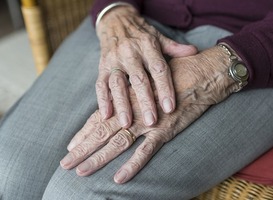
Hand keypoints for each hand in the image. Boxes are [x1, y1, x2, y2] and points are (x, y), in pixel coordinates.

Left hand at [60, 46, 238, 183]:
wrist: (201, 74)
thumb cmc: (174, 75)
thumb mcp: (150, 81)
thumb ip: (136, 92)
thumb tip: (123, 103)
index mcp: (128, 98)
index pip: (100, 118)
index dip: (84, 133)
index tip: (71, 146)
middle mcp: (133, 111)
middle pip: (102, 132)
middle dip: (83, 149)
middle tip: (65, 164)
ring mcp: (148, 122)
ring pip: (118, 143)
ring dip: (98, 158)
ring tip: (80, 171)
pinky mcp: (165, 130)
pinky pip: (146, 151)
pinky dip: (133, 165)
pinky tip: (119, 179)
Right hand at [95, 5, 196, 127]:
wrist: (116, 21)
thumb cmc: (141, 33)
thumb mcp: (158, 37)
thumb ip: (174, 48)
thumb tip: (194, 52)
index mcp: (148, 46)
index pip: (158, 69)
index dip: (165, 88)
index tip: (170, 108)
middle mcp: (130, 53)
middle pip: (138, 79)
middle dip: (145, 101)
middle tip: (151, 121)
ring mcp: (114, 60)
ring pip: (118, 84)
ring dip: (122, 104)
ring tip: (127, 123)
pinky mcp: (102, 66)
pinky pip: (100, 84)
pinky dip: (102, 100)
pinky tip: (106, 115)